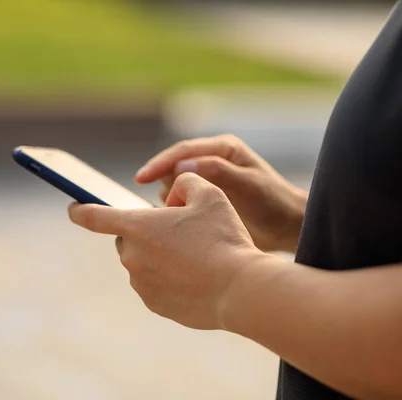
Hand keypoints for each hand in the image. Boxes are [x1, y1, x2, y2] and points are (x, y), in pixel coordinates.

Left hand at [68, 173, 264, 329]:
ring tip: (193, 256)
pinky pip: (154, 284)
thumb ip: (185, 183)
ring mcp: (141, 284)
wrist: (240, 289)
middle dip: (146, 232)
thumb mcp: (208, 193)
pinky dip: (167, 278)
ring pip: (142, 263)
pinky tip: (194, 275)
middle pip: (127, 239)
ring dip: (158, 256)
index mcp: (137, 227)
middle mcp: (131, 257)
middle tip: (179, 232)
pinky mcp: (155, 305)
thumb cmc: (223, 238)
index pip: (94, 216)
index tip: (72, 209)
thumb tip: (173, 196)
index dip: (80, 210)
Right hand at [135, 135, 307, 252]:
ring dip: (171, 200)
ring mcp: (206, 180)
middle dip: (166, 186)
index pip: (182, 152)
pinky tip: (182, 224)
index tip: (141, 178)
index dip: (159, 164)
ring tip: (181, 218)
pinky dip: (176, 210)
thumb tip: (181, 166)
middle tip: (172, 209)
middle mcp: (211, 161)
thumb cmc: (273, 203)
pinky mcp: (203, 199)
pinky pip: (179, 200)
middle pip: (172, 168)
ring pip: (172, 186)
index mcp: (222, 149)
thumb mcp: (249, 186)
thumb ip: (217, 172)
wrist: (287, 227)